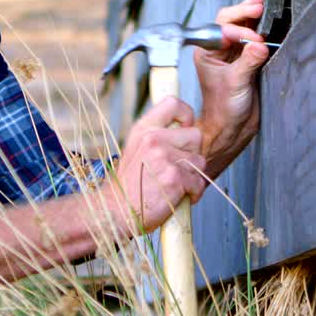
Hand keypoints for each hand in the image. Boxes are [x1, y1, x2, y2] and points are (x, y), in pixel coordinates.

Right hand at [98, 97, 207, 237]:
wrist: (115, 212)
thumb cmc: (129, 184)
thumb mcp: (136, 149)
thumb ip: (157, 136)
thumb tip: (183, 128)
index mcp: (144, 129)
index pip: (173, 103)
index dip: (186, 115)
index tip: (185, 129)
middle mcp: (154, 139)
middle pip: (195, 135)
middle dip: (192, 153)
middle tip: (177, 168)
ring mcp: (165, 158)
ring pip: (200, 161)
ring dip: (193, 176)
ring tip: (175, 185)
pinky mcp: (175, 178)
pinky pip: (199, 182)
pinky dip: (193, 193)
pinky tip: (177, 197)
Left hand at [194, 0, 271, 178]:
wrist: (232, 128)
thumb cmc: (224, 110)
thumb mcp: (235, 84)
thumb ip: (247, 63)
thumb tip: (259, 44)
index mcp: (208, 52)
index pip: (221, 27)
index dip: (239, 27)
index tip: (255, 38)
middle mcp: (219, 50)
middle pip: (230, 20)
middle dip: (244, 11)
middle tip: (259, 5)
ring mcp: (234, 53)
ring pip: (242, 26)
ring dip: (253, 17)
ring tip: (263, 7)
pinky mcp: (248, 59)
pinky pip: (253, 38)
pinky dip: (261, 29)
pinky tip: (268, 22)